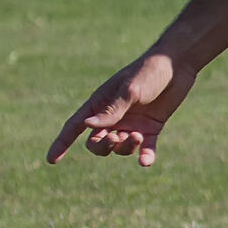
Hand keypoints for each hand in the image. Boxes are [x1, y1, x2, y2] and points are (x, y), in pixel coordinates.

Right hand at [47, 51, 197, 167]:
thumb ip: (112, 110)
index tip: (51, 160)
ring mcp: (131, 124)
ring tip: (136, 135)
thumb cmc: (148, 73)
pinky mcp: (151, 129)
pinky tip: (146, 162)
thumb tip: (87, 125)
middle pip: (96, 143)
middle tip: (115, 138)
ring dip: (125, 147)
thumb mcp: (129, 91)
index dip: (62, 143)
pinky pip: (145, 149)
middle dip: (101, 146)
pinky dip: (145, 157)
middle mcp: (113, 117)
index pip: (75, 126)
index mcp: (99, 104)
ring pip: (119, 148)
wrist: (176, 66)